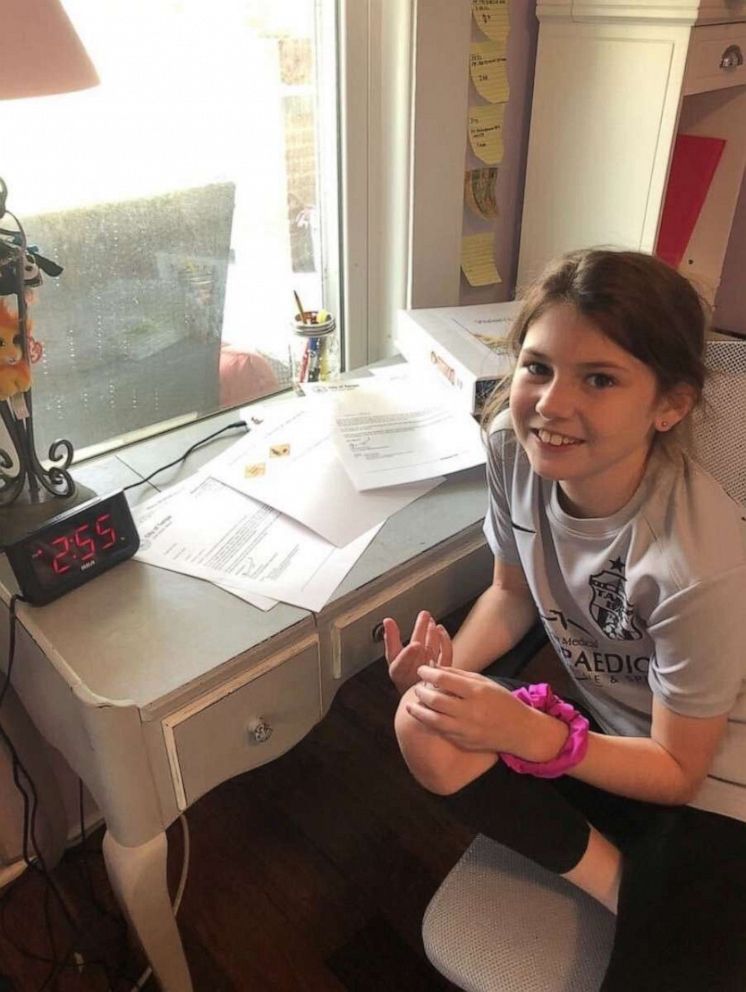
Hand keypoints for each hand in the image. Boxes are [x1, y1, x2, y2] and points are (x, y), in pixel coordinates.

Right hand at [383, 611, 451, 693]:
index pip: (401, 664)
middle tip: (424, 615)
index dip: (408, 654)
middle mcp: (414, 674)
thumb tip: (387, 621)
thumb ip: (390, 639)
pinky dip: (445, 641)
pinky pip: (446, 655)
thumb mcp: (393, 656)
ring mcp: (430, 674)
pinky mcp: (444, 671)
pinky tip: (441, 630)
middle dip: (422, 633)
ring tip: (431, 620)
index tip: (414, 644)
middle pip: (419, 653)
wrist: (420, 693)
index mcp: (398, 671)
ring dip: (432, 633)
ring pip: (432, 652)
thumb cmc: (405, 674)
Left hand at [405, 666, 530, 753]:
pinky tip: (424, 717)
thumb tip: (434, 668)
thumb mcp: (484, 682)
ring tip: (411, 705)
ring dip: (418, 711)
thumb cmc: (501, 701)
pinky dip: (430, 723)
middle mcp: (470, 711)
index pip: (444, 679)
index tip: (421, 670)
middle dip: (421, 692)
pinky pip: (441, 732)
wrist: (520, 730)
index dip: (428, 673)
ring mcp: (466, 729)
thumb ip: (458, 675)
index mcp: (476, 692)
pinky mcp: (464, 742)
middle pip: (436, 700)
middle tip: (416, 687)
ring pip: (433, 720)